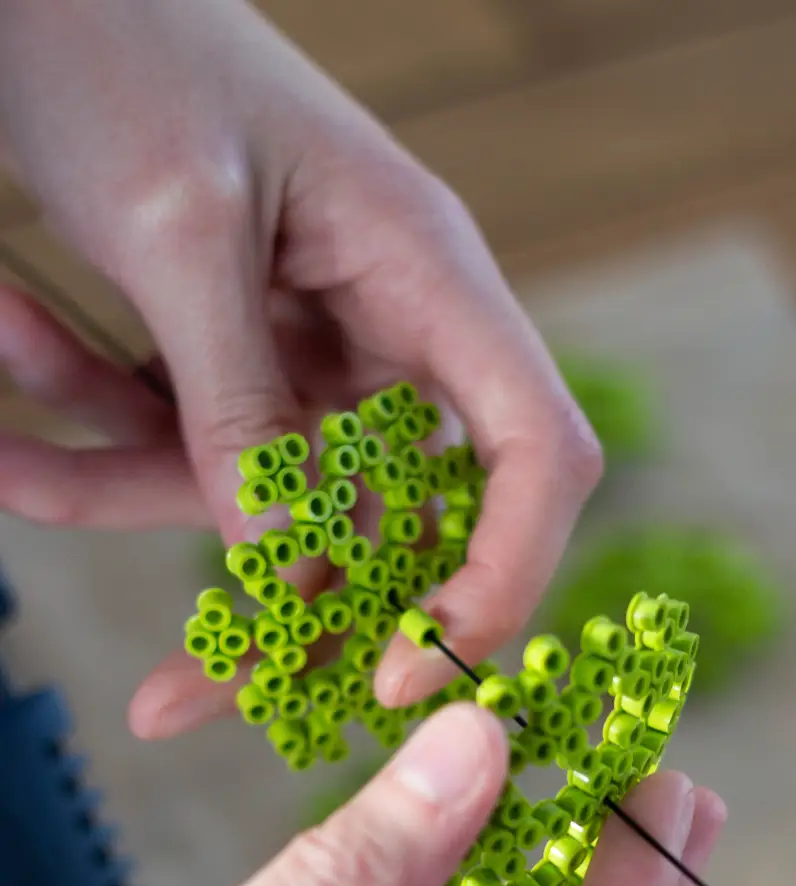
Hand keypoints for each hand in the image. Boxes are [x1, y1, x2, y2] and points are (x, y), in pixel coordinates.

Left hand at [0, 0, 601, 737]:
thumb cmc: (127, 44)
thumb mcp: (177, 225)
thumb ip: (236, 403)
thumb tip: (278, 564)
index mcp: (428, 276)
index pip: (532, 453)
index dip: (501, 574)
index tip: (411, 672)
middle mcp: (389, 332)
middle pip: (382, 522)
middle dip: (270, 610)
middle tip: (167, 700)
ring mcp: (310, 356)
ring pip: (257, 502)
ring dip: (120, 486)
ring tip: (8, 431)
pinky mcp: (235, 364)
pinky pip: (179, 445)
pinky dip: (87, 427)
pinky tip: (10, 323)